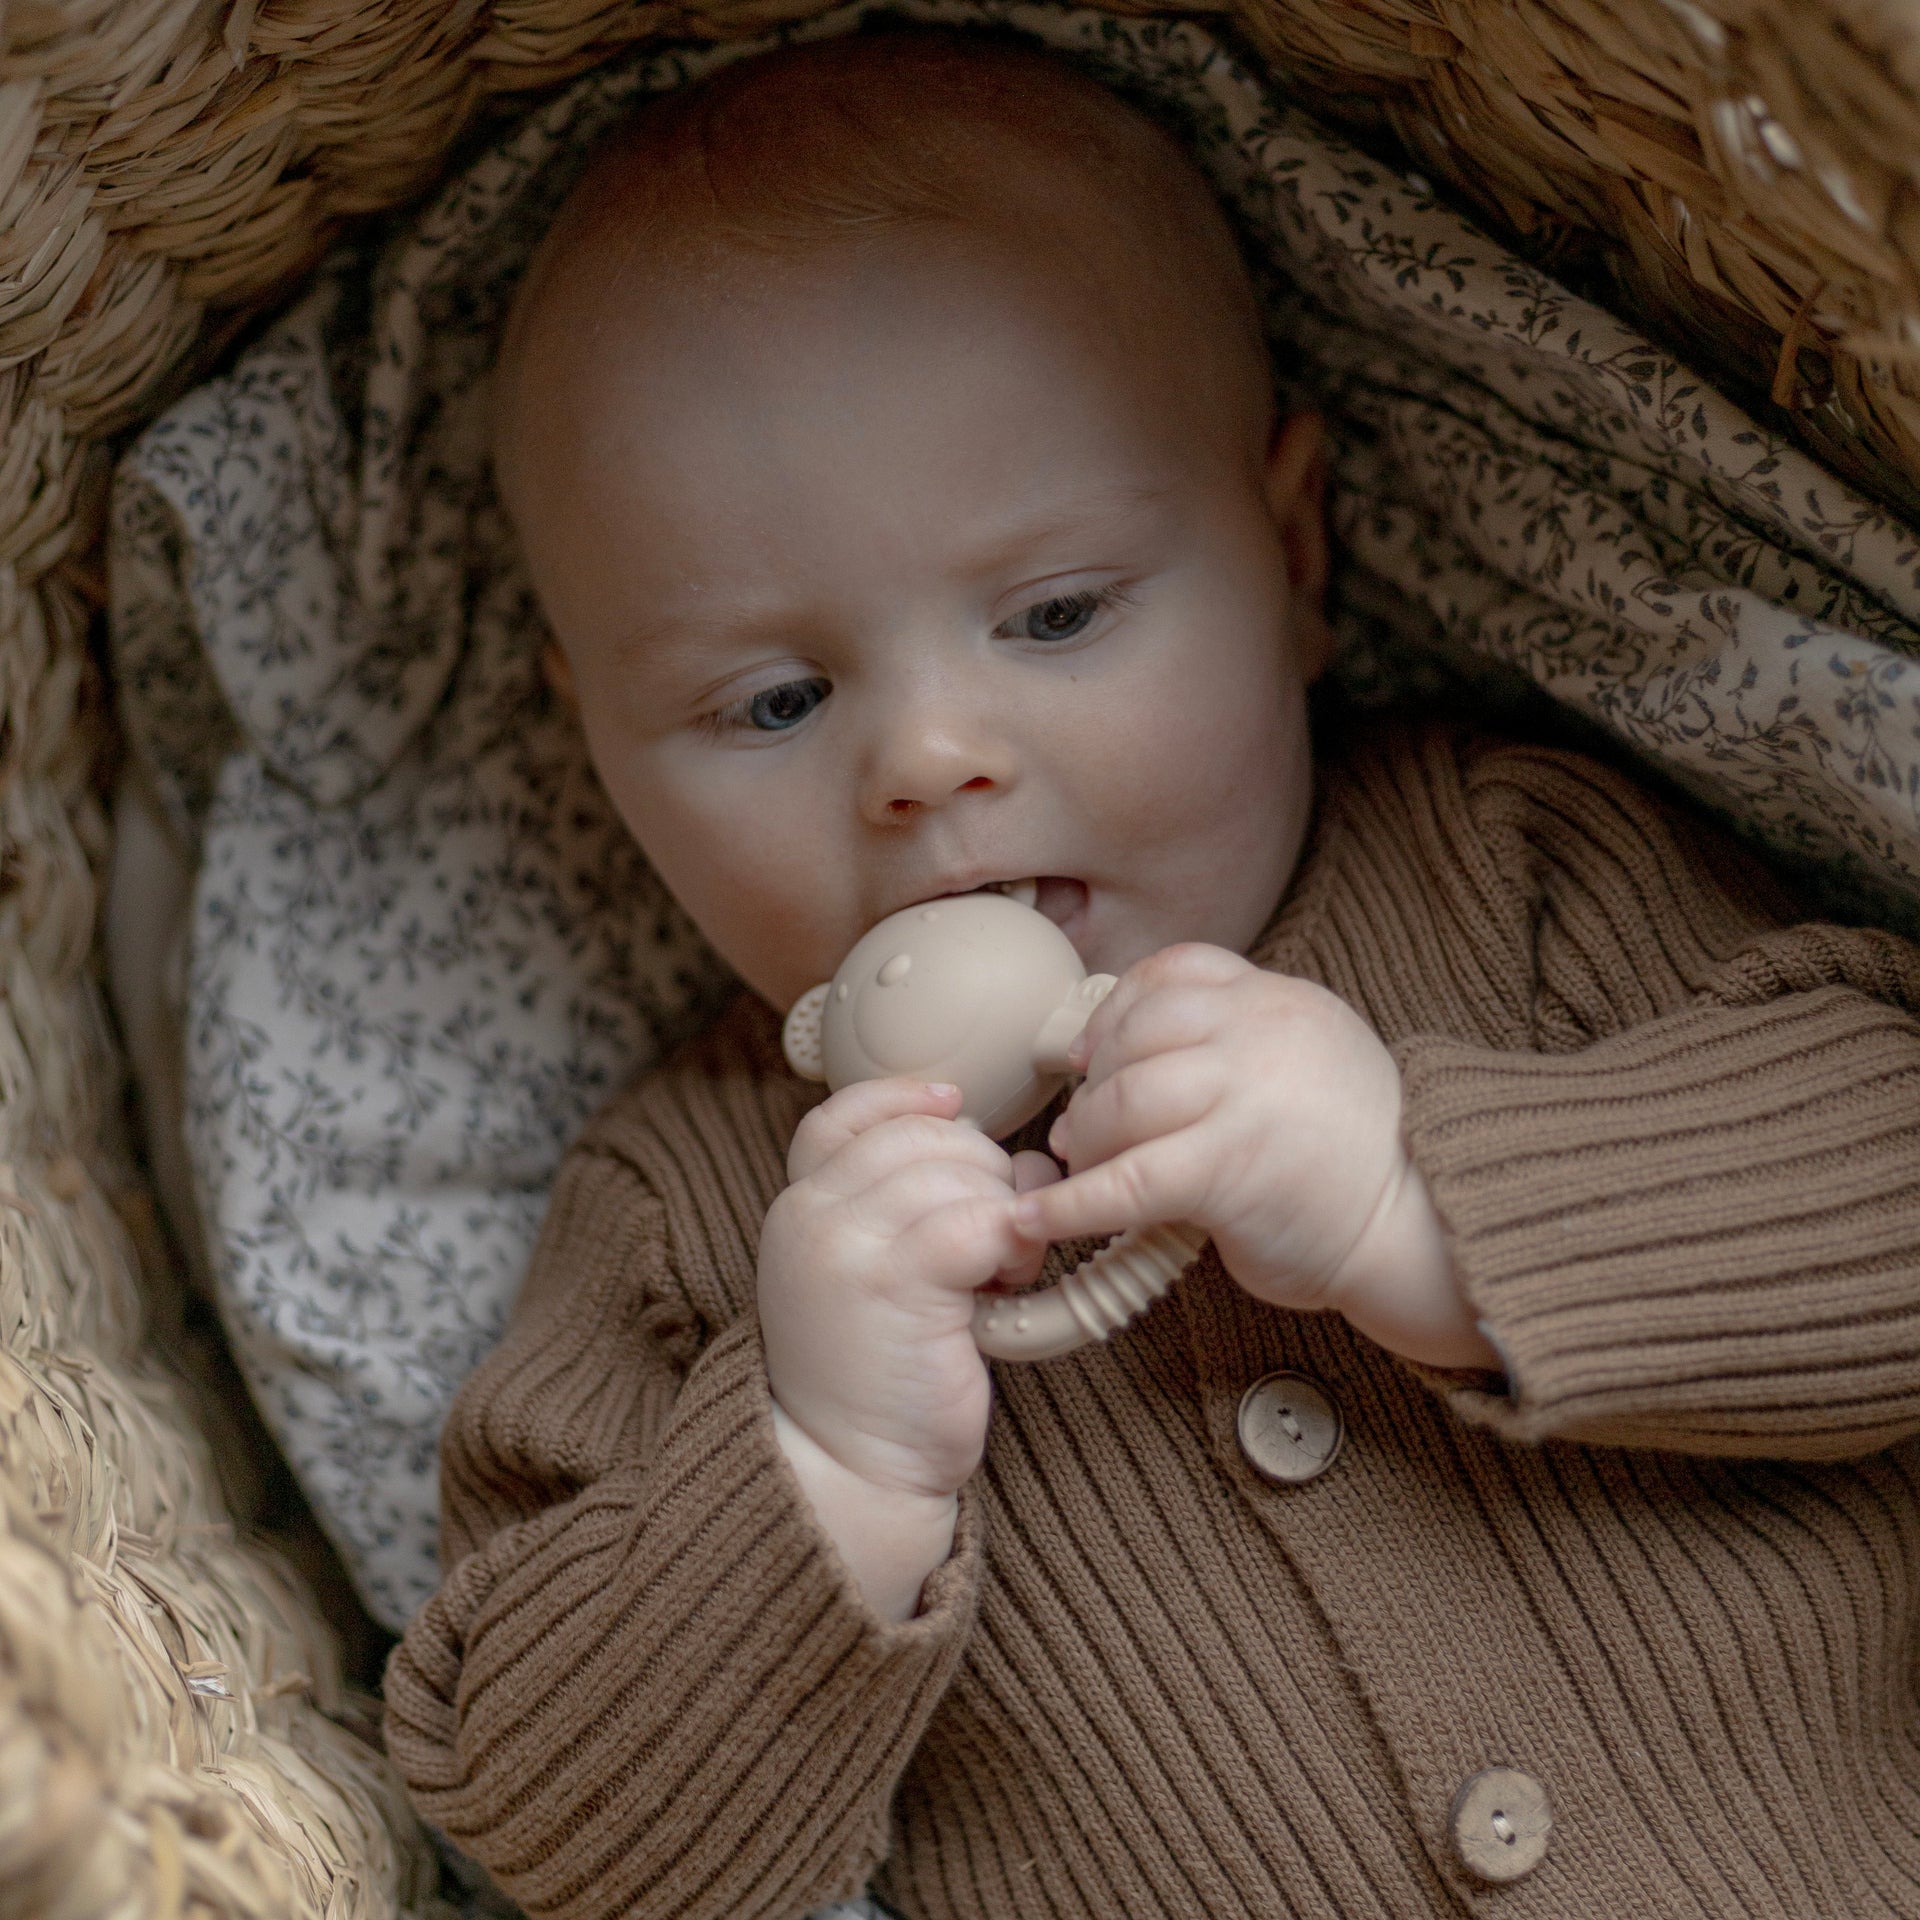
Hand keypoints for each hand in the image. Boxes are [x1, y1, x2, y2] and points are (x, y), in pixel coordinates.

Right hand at [759, 1077, 1058, 1617]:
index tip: (954, 1106)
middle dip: (981, 1173)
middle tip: (993, 1240)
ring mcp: (846, 1242)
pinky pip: (980, 1219)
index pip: (846, 1115)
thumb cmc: (879, 1377)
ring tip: (1000, 1271)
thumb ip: (906, 1208)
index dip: (906, 1099)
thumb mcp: (870, 1274)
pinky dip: (1013, 1243)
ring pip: (958, 1171)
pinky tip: (1007, 1284)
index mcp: (798, 1207)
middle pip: (923, 1135)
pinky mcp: (895, 1280)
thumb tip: (1014, 1154)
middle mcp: (810, 1214)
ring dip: (1002, 1212)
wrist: (850, 1472)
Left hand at [1012, 945, 1498, 1370]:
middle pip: (1135, 1035)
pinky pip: (1124, 1182)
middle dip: (1095, 1083)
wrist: (1419, 1228)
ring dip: (1087, 1140)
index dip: (1118, 1010)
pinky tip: (1036, 1220)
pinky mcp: (1229, 1169)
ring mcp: (1245, 1098)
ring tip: (1084, 1167)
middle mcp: (1262, 1034)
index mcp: (1280, 1002)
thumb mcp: (1306, 1062)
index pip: (1174, 971)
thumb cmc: (1352, 1159)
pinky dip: (1068, 1206)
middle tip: (1085, 1128)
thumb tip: (1118, 1063)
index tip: (1093, 1052)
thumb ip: (1235, 1044)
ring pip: (1122, 1101)